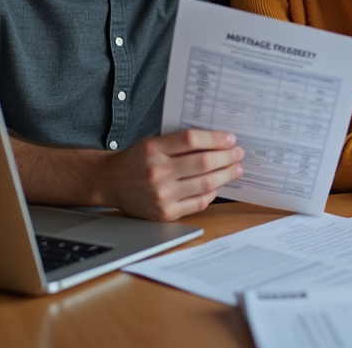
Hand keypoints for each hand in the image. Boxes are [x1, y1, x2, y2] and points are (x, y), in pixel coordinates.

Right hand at [106, 129, 244, 220]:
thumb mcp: (153, 142)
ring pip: (206, 184)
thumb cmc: (137, 160)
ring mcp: (162, 195)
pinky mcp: (166, 213)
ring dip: (226, 175)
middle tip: (239, 153)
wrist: (112, 183)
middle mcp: (157, 172)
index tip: (230, 138)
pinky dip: (212, 192)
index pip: (192, 139)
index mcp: (153, 149)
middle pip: (203, 163)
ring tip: (236, 169)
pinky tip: (218, 185)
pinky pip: (199, 203)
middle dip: (227, 157)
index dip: (215, 138)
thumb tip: (217, 141)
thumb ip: (180, 142)